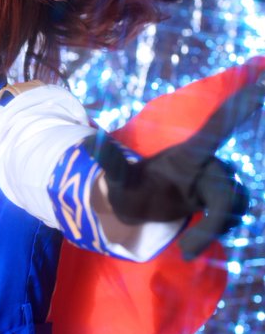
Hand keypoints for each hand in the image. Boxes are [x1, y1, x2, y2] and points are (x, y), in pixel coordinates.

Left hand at [84, 76, 263, 258]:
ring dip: (212, 230)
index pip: (218, 127)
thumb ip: (110, 161)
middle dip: (214, 223)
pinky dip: (216, 232)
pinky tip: (192, 246)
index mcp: (188, 155)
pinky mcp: (218, 202)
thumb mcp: (118, 179)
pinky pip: (232, 216)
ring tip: (186, 248)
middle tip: (187, 250)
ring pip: (234, 207)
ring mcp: (216, 183)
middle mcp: (208, 165)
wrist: (136, 207)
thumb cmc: (130, 188)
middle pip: (229, 192)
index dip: (241, 106)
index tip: (264, 83)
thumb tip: (86, 141)